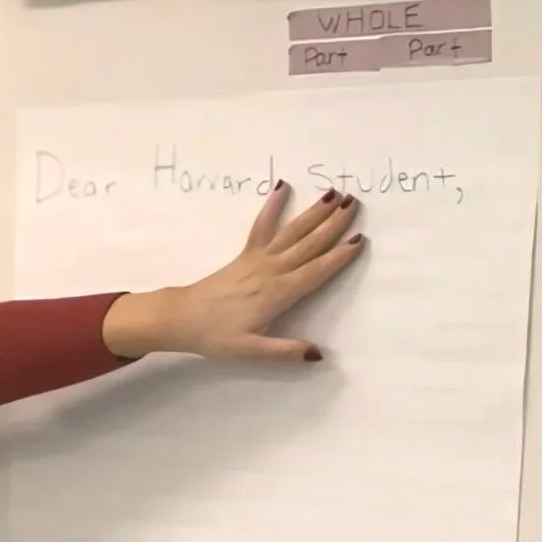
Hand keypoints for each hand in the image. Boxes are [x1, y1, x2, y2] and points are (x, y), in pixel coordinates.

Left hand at [103, 185, 364, 365]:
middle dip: (333, 224)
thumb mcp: (251, 351)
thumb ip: (285, 351)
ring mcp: (258, 258)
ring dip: (314, 212)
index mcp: (278, 294)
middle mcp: (272, 271)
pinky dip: (272, 205)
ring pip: (292, 231)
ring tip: (334, 193)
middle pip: (309, 244)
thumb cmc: (216, 336)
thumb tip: (318, 355)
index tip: (359, 240)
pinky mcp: (246, 253)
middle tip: (355, 203)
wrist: (182, 317)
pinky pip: (261, 225)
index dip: (338, 257)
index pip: (316, 272)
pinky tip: (282, 186)